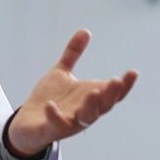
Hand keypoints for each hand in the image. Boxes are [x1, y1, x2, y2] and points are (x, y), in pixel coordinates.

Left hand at [6, 29, 137, 156]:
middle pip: (104, 106)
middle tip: (117, 81)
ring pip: (87, 118)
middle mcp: (85, 112)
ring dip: (91, 106)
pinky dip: (55, 116)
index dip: (125, 85)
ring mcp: (70, 122)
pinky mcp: (53, 129)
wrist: (27, 123)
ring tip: (93, 92)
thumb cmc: (49, 99)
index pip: (113, 94)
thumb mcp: (61, 73)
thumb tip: (85, 31)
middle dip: (111, 94)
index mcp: (90, 98)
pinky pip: (56, 124)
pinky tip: (50, 105)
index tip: (133, 72)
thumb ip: (73, 54)